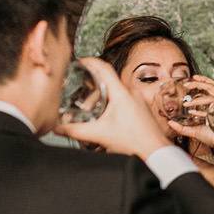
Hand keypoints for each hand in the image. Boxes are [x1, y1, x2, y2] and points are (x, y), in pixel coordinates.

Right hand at [55, 58, 171, 160]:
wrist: (155, 152)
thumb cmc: (133, 142)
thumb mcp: (99, 135)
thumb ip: (75, 131)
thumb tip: (57, 128)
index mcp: (121, 93)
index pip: (103, 67)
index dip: (90, 61)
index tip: (80, 61)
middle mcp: (131, 92)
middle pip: (107, 82)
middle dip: (92, 89)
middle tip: (81, 99)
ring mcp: (138, 99)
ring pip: (116, 91)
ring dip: (103, 99)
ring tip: (93, 113)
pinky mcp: (142, 108)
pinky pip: (125, 99)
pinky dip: (113, 104)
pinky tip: (107, 119)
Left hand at [167, 75, 213, 151]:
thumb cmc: (212, 136)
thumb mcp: (193, 131)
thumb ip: (181, 127)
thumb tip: (170, 123)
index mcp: (213, 104)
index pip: (210, 87)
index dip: (202, 80)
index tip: (191, 79)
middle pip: (211, 86)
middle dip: (199, 83)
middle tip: (187, 84)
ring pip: (213, 94)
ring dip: (199, 97)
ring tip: (188, 101)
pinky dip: (203, 109)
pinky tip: (192, 112)